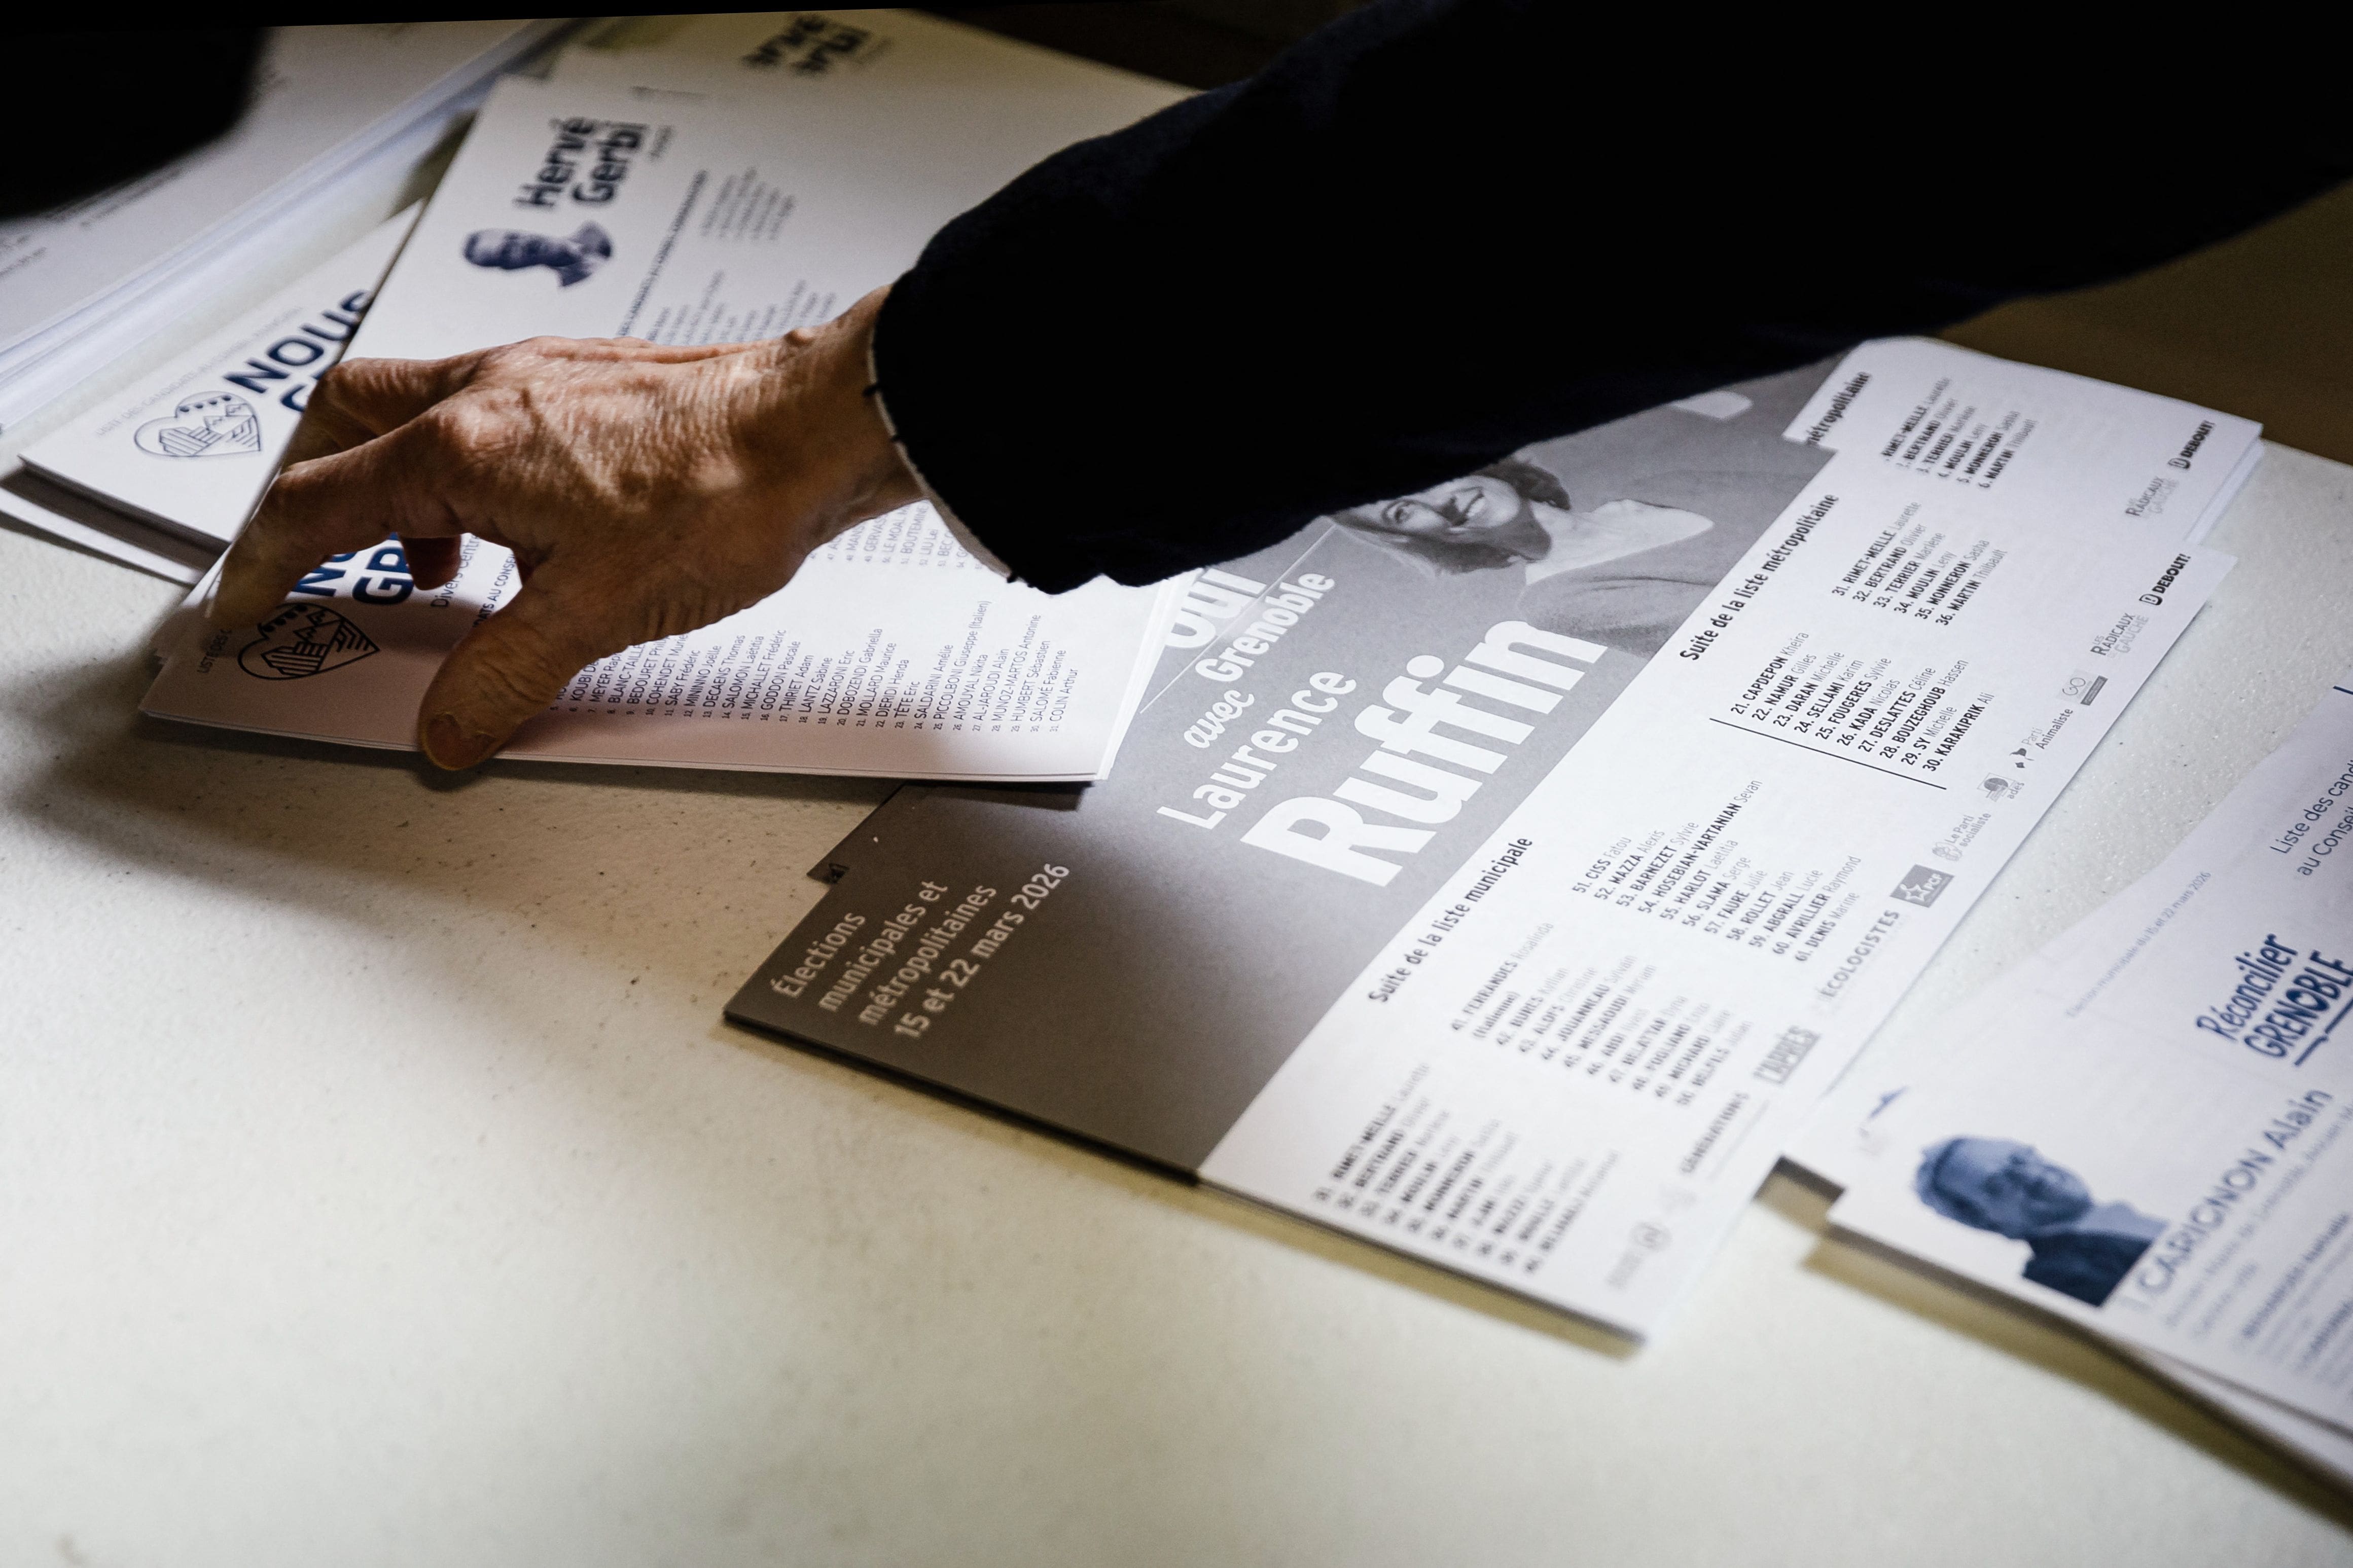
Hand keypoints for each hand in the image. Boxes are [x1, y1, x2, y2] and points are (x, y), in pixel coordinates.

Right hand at [208, 286, 920, 768]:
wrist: (818, 429)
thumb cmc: (724, 492)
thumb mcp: (594, 614)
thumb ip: (504, 678)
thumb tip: (448, 731)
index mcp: (462, 446)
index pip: (315, 506)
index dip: (263, 565)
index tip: (243, 604)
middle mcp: (489, 393)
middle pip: (342, 423)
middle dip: (309, 493)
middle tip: (313, 560)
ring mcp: (540, 379)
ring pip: (416, 412)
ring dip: (399, 486)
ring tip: (436, 565)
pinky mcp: (590, 387)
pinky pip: (489, 417)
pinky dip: (470, 473)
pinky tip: (521, 531)